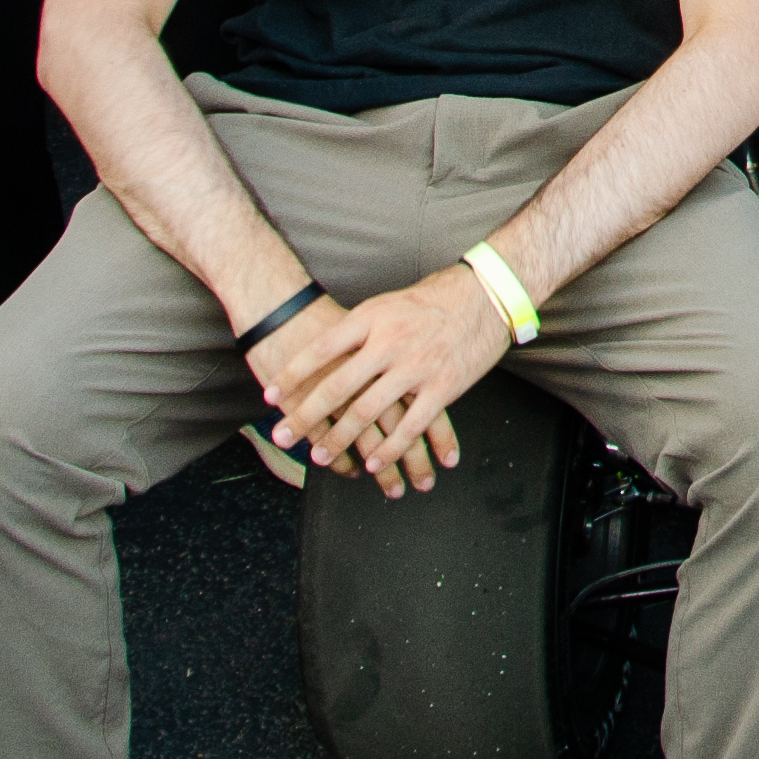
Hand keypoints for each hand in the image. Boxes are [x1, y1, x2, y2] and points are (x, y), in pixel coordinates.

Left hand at [253, 273, 507, 489]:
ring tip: (319, 456)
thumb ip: (358, 329)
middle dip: (304, 416)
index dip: (292, 375)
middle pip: (336, 387)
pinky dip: (388, 450)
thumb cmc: (434, 299)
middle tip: (281, 435)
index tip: (270, 396)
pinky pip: (409, 426)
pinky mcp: (442, 387)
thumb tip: (325, 352)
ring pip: (367, 412)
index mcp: (372, 319)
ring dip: (340, 439)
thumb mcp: (387, 304)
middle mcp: (389, 343)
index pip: (320, 350)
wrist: (487, 294)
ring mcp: (416, 367)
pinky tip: (372, 464)